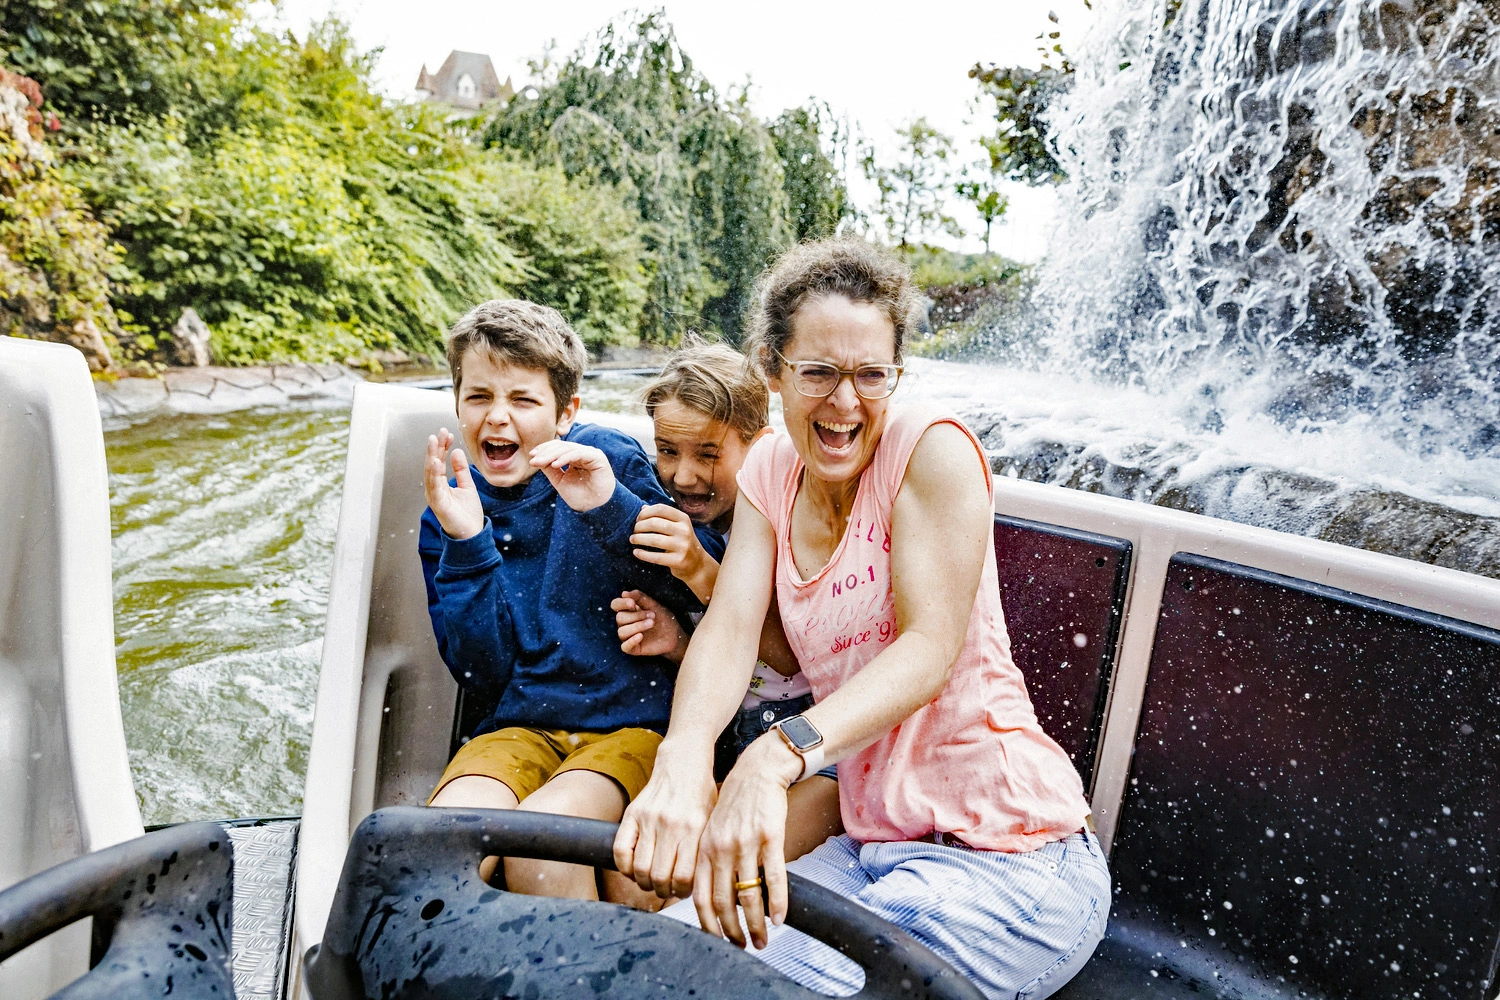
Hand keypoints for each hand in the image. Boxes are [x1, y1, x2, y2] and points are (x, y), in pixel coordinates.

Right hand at [424, 428, 484, 539]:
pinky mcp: (438, 505)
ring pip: (430, 473)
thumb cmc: (467, 513)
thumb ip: (461, 470)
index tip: (446, 432)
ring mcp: (435, 497)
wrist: (472, 534)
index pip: (439, 461)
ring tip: (434, 442)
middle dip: (435, 447)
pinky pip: (434, 487)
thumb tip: (456, 451)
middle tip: (438, 432)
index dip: (442, 447)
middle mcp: (435, 489)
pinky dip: (433, 474)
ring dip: (432, 457)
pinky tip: (436, 462)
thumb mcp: (467, 486)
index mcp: (441, 484)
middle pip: (432, 464)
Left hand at [529, 439, 615, 511]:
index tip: (532, 456)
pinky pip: (579, 453)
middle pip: (562, 446)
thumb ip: (550, 469)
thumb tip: (536, 458)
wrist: (595, 508)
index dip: (545, 449)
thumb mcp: (560, 481)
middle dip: (546, 452)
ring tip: (541, 462)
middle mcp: (583, 453)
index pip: (558, 447)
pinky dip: (566, 458)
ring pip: (569, 449)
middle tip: (534, 460)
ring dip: (553, 455)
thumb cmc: (580, 496)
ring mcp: (590, 454)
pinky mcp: (597, 457)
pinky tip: (555, 464)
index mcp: (575, 457)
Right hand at [612, 590, 689, 661]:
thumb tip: (624, 593)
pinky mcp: (633, 648)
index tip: (632, 603)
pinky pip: (625, 646)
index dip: (621, 603)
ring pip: (622, 631)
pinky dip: (632, 641)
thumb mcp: (653, 605)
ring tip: (651, 623)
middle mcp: (625, 623)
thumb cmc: (663, 619)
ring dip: (637, 626)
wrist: (674, 635)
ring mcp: (628, 636)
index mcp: (628, 611)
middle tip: (652, 615)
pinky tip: (641, 636)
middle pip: (619, 618)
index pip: (615, 605)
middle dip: (636, 615)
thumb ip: (639, 598)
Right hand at [613, 743, 717, 900]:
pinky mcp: (632, 814)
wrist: (684, 765)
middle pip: (659, 877)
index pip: (684, 877)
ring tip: (651, 881)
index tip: (682, 892)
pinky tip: (634, 869)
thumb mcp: (713, 822)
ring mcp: (649, 819)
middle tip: (665, 888)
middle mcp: (671, 825)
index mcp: (695, 829)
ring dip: (644, 882)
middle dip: (662, 891)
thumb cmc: (702, 796)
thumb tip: (706, 886)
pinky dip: (624, 867)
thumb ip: (706, 851)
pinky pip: (620, 851)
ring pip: (639, 868)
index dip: (682, 893)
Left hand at [632, 504, 716, 601]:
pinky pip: (656, 557)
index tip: (638, 519)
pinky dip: (643, 554)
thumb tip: (643, 508)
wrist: (697, 564)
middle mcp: (684, 530)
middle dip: (639, 526)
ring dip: (638, 539)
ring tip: (632, 540)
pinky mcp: (678, 561)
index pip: (660, 509)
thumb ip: (661, 517)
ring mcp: (682, 546)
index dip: (645, 513)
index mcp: (683, 519)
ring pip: (654, 539)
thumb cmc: (682, 542)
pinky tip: (636, 552)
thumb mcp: (677, 527)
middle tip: (634, 531)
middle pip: (654, 523)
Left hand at [693, 734, 803, 948]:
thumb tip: (715, 896)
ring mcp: (746, 844)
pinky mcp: (770, 838)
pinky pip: (774, 878)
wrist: (758, 771)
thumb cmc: (737, 803)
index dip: (709, 924)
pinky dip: (778, 903)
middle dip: (732, 931)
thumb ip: (711, 859)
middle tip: (743, 947)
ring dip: (756, 924)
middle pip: (724, 902)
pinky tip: (781, 918)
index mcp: (705, 850)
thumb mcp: (714, 829)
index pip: (701, 897)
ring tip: (763, 940)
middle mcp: (721, 850)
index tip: (718, 942)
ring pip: (749, 895)